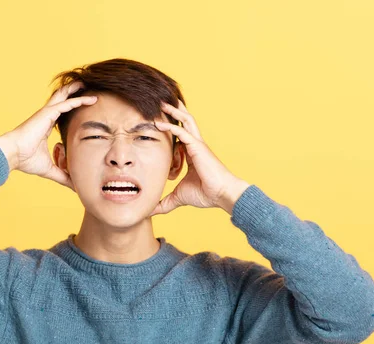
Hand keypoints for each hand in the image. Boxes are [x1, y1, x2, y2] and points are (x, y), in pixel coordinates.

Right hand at [0, 81, 96, 190]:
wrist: (11, 155)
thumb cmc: (25, 160)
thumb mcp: (50, 169)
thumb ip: (63, 176)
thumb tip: (75, 187)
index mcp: (45, 125)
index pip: (60, 113)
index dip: (70, 107)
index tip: (82, 105)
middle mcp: (46, 117)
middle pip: (62, 100)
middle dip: (73, 93)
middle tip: (86, 88)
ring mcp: (46, 113)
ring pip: (64, 97)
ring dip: (77, 90)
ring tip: (88, 85)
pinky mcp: (47, 114)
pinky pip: (66, 104)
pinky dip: (79, 100)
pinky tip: (90, 99)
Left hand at [149, 99, 250, 215]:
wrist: (222, 195)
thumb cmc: (206, 194)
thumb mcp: (179, 197)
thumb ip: (165, 202)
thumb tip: (151, 210)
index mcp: (192, 154)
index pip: (180, 136)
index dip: (169, 129)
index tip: (156, 123)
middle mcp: (196, 146)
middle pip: (185, 122)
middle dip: (174, 111)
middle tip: (160, 103)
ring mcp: (198, 145)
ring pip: (185, 121)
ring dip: (173, 111)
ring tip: (161, 103)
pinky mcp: (198, 147)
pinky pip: (182, 132)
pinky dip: (170, 126)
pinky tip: (158, 123)